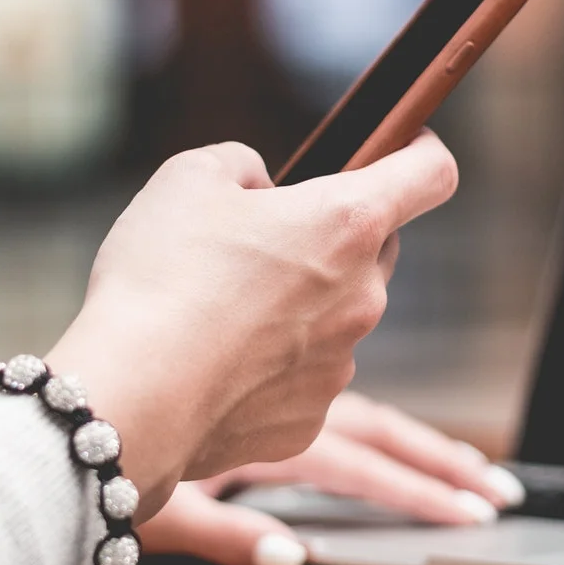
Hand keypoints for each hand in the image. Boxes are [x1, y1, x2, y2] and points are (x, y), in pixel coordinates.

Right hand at [45, 133, 457, 519]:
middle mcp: (363, 296)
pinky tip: (215, 364)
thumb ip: (243, 165)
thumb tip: (263, 190)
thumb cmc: (159, 276)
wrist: (132, 395)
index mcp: (347, 222)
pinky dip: (271, 366)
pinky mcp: (310, 419)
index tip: (406, 145)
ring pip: (337, 317)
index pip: (432, 175)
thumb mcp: (189, 178)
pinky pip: (302, 377)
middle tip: (264, 239)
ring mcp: (341, 364)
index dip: (422, 151)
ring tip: (221, 309)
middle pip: (375, 250)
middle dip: (333, 237)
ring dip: (300, 305)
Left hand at [137, 392, 524, 564]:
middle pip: (385, 434)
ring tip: (470, 471)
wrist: (69, 398)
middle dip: (447, 466)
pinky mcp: (259, 391)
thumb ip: (231, 536)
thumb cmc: (106, 458)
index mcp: (272, 433)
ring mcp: (275, 392)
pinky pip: (332, 401)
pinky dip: (373, 429)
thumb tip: (293, 561)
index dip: (424, 489)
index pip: (365, 465)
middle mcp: (283, 405)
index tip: (478, 512)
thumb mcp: (163, 507)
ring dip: (419, 445)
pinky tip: (390, 444)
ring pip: (365, 414)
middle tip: (500, 496)